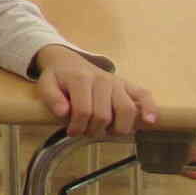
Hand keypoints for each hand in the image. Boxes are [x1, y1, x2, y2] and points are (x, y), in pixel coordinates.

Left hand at [33, 45, 156, 136]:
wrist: (70, 62)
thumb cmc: (59, 78)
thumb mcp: (46, 85)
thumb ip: (51, 98)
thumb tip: (63, 113)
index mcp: (81, 79)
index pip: (84, 111)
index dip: (78, 126)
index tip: (72, 131)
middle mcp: (102, 80)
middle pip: (104, 115)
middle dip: (94, 130)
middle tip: (86, 132)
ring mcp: (117, 82)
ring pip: (126, 110)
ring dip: (117, 128)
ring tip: (107, 131)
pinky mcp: (128, 85)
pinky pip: (144, 96)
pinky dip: (149, 109)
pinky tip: (149, 121)